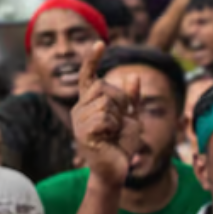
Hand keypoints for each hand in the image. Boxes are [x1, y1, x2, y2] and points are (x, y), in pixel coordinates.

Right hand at [71, 42, 141, 185]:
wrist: (116, 171)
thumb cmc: (122, 146)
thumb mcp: (132, 119)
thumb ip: (132, 100)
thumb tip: (133, 76)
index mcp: (90, 103)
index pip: (88, 77)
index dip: (93, 59)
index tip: (99, 43)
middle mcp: (80, 109)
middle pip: (103, 87)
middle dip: (120, 102)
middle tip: (119, 123)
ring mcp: (79, 121)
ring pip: (105, 103)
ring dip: (118, 118)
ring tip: (113, 134)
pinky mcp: (83, 133)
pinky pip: (104, 117)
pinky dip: (114, 127)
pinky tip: (109, 139)